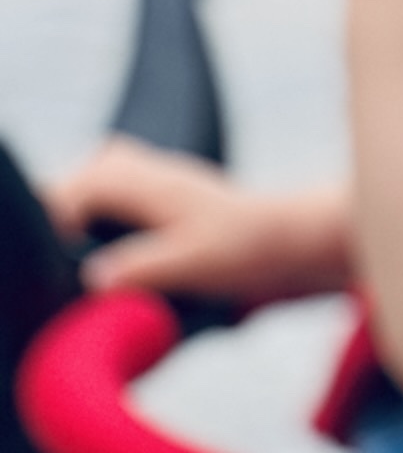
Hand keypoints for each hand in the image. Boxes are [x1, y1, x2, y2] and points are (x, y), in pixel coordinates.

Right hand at [43, 140, 352, 307]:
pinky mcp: (172, 202)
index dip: (59, 218)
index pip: (81, 185)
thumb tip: (92, 278)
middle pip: (88, 174)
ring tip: (81, 252)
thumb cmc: (248, 248)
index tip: (61, 255)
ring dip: (88, 209)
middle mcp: (154, 174)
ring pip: (106, 176)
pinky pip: (124, 192)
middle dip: (68, 208)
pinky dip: (108, 213)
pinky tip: (112, 252)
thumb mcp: (191, 263)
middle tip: (67, 252)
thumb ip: (140, 269)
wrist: (294, 242)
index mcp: (151, 183)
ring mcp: (163, 183)